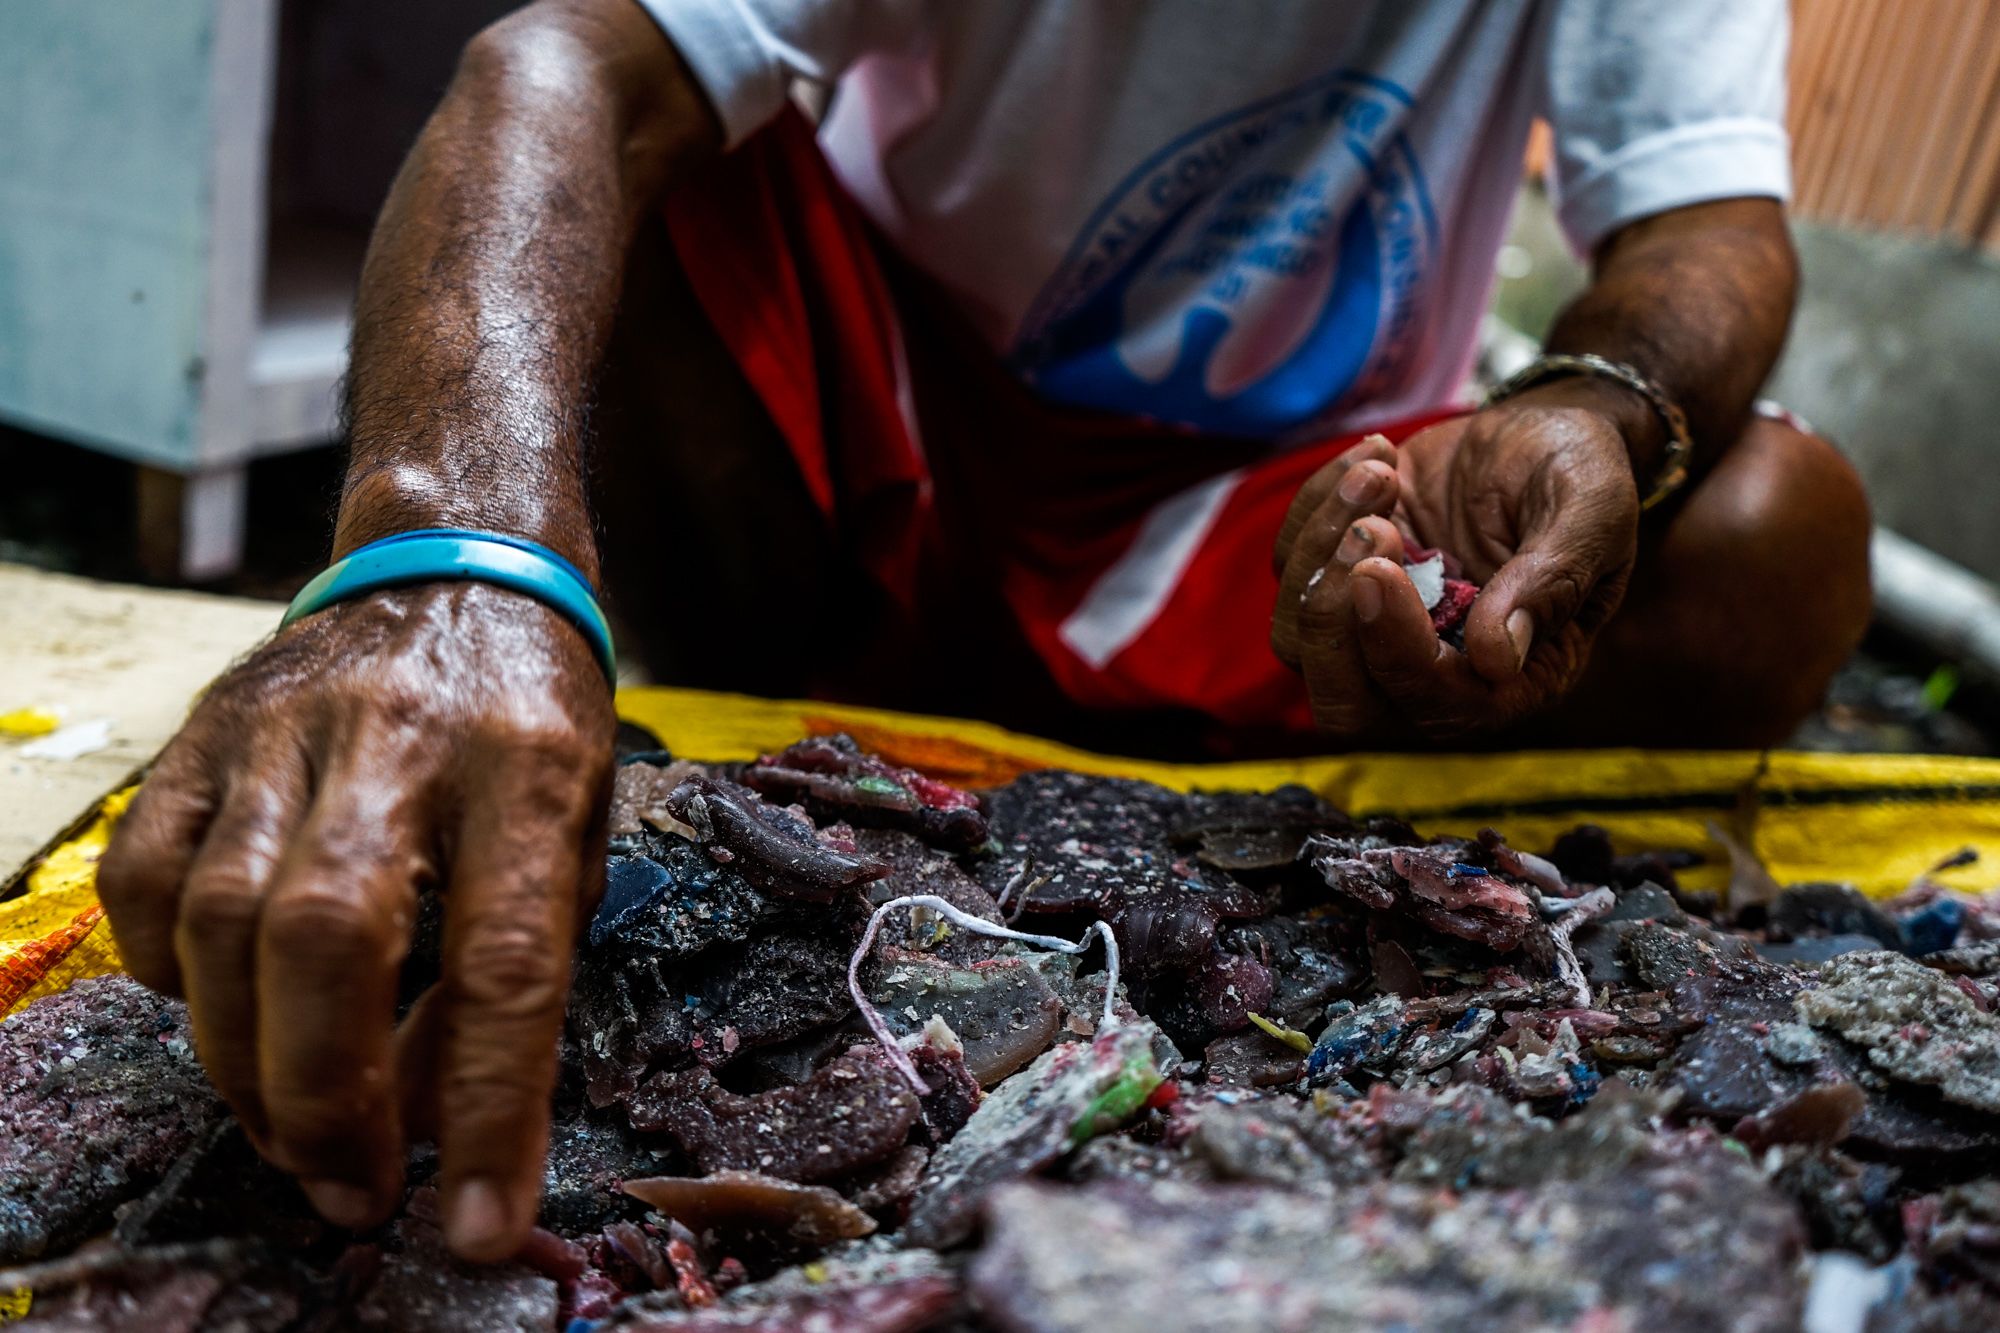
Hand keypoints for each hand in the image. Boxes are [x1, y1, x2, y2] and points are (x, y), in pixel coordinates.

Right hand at [97, 582, 614, 1260]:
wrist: (459, 566)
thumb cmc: (533, 723)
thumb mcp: (576, 830)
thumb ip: (514, 965)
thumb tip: (430, 1121)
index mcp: (527, 770)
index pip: (507, 958)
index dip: (492, 1104)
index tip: (483, 1225)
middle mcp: (403, 742)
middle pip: (330, 935)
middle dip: (329, 1095)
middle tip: (352, 1190)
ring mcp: (288, 731)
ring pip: (223, 918)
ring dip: (247, 1062)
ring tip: (292, 1133)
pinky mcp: (205, 733)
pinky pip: (148, 871)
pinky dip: (162, 968)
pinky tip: (213, 1011)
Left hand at [1271, 383, 1640, 739]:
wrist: (1538, 432)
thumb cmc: (1577, 476)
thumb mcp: (1592, 512)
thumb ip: (1553, 581)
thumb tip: (1497, 656)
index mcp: (1509, 678)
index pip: (1434, 705)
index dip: (1397, 650)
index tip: (1384, 567)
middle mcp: (1434, 670)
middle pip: (1343, 704)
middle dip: (1336, 620)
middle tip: (1373, 529)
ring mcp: (1377, 627)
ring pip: (1298, 638)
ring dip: (1323, 549)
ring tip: (1382, 474)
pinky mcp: (1342, 578)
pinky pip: (1290, 567)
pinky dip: (1316, 508)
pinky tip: (1378, 459)